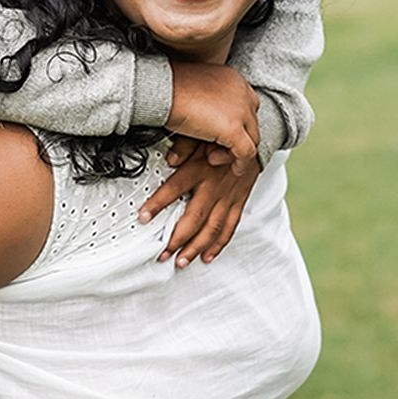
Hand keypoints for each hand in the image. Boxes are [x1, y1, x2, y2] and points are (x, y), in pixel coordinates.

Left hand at [137, 138, 260, 265]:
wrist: (253, 141)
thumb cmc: (221, 140)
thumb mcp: (198, 137)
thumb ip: (183, 147)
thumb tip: (169, 158)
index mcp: (199, 168)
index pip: (174, 188)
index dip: (158, 204)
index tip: (143, 217)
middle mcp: (214, 185)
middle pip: (194, 217)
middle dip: (177, 239)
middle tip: (163, 254)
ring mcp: (228, 196)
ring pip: (212, 228)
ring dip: (196, 248)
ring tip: (181, 262)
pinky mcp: (239, 202)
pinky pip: (230, 227)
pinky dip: (219, 244)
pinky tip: (207, 257)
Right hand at [166, 61, 259, 174]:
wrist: (160, 91)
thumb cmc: (168, 89)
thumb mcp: (195, 90)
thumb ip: (209, 102)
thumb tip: (208, 117)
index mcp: (232, 79)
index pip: (245, 104)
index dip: (237, 121)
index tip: (224, 132)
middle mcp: (241, 92)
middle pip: (251, 121)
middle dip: (238, 138)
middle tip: (217, 147)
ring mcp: (240, 110)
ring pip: (251, 137)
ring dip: (236, 151)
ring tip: (215, 155)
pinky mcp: (234, 129)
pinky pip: (246, 152)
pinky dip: (241, 163)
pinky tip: (235, 168)